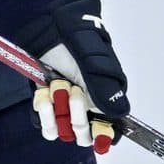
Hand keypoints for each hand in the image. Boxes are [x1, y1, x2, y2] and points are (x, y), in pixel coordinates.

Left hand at [29, 0, 128, 152]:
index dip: (102, 134)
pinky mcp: (47, 104)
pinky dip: (43, 112)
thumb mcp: (95, 63)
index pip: (109, 129)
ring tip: (56, 88)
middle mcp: (87, 106)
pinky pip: (45, 124)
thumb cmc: (77, 41)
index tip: (95, 131)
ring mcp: (66, 106)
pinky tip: (44, 94)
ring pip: (63, 131)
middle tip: (74, 94)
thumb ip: (105, 90)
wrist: (48, 29)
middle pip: (84, 133)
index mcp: (105, 97)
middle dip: (77, 118)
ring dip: (58, 112)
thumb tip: (120, 114)